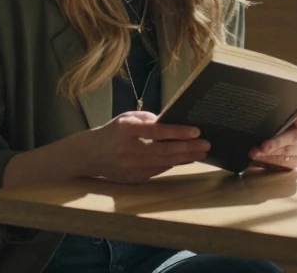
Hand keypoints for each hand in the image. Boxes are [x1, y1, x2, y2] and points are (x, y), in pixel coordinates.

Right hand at [89, 111, 209, 182]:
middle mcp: (128, 150)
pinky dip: (173, 164)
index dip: (177, 132)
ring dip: (185, 158)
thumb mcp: (128, 118)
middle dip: (188, 148)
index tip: (196, 131)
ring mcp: (130, 167)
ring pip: (164, 163)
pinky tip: (186, 159)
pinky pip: (158, 170)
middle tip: (206, 144)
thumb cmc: (113, 132)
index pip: (156, 131)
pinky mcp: (133, 178)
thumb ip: (149, 120)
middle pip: (164, 150)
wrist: (90, 155)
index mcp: (126, 130)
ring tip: (201, 152)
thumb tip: (174, 122)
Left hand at [250, 106, 296, 169]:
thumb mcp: (279, 113)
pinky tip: (259, 157)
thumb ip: (280, 111)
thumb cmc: (277, 120)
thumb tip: (265, 109)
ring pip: (287, 152)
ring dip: (269, 153)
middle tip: (263, 146)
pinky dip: (269, 160)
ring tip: (254, 152)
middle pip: (295, 137)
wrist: (276, 136)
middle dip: (277, 142)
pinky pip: (284, 163)